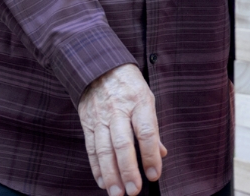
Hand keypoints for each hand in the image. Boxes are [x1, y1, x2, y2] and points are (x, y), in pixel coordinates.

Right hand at [78, 63, 166, 195]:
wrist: (100, 66)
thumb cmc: (129, 84)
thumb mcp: (146, 97)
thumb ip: (152, 126)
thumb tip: (161, 153)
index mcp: (139, 101)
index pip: (146, 132)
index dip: (151, 155)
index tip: (155, 174)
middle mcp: (119, 110)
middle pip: (123, 144)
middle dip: (129, 170)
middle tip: (134, 191)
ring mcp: (101, 117)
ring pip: (104, 150)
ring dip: (111, 175)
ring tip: (117, 193)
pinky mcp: (87, 123)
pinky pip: (91, 148)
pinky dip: (96, 168)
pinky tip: (103, 182)